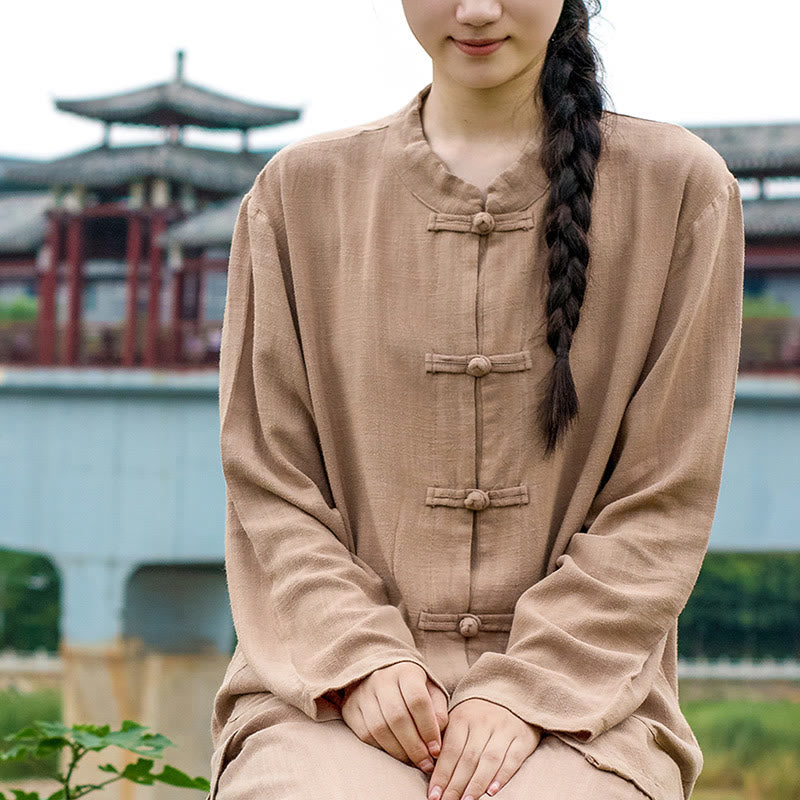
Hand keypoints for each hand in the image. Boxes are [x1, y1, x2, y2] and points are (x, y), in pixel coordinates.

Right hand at [340, 661, 448, 773]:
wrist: (381, 671)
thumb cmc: (412, 686)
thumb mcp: (431, 690)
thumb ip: (438, 712)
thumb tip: (436, 742)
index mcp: (405, 671)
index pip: (417, 700)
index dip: (428, 728)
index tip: (436, 750)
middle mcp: (381, 679)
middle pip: (397, 717)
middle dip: (414, 746)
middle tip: (426, 764)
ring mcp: (363, 693)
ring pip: (379, 728)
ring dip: (398, 752)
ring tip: (412, 763)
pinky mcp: (350, 708)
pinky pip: (365, 734)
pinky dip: (382, 749)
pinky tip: (395, 755)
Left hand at [426, 698, 541, 799]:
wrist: (511, 692)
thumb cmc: (478, 713)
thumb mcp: (459, 719)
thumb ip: (447, 741)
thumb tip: (431, 770)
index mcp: (463, 717)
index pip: (450, 750)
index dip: (441, 774)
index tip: (433, 794)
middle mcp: (483, 722)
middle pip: (468, 758)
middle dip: (456, 784)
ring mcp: (504, 729)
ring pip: (489, 760)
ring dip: (476, 783)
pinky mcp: (523, 738)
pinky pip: (512, 759)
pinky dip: (502, 776)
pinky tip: (492, 791)